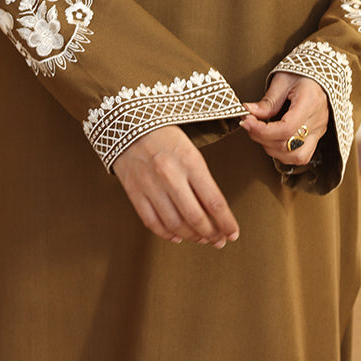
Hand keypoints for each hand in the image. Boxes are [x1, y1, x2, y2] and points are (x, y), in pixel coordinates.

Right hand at [113, 124, 239, 247]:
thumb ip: (202, 177)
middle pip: (196, 218)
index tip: (232, 233)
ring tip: (200, 238)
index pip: (214, 201)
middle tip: (218, 240)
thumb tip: (215, 209)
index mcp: (190, 160)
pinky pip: (152, 222)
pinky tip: (176, 236)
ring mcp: (150, 184)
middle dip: (211, 234)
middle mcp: (170, 174)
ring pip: (175, 224)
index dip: (226, 222)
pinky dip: (166, 234)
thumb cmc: (163, 132)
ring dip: (191, 237)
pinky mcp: (134, 191)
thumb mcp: (190, 148)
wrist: (128, 119)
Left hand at [239, 72, 327, 168]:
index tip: (247, 122)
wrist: (317, 73)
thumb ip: (267, 101)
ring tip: (261, 134)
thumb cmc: (300, 73)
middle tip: (249, 125)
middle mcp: (318, 120)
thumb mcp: (281, 81)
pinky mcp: (317, 136)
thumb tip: (249, 112)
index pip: (286, 128)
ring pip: (298, 156)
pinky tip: (273, 141)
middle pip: (290, 145)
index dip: (263, 131)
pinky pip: (302, 155)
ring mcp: (319, 130)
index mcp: (310, 102)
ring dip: (274, 150)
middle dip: (264, 139)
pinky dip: (285, 153)